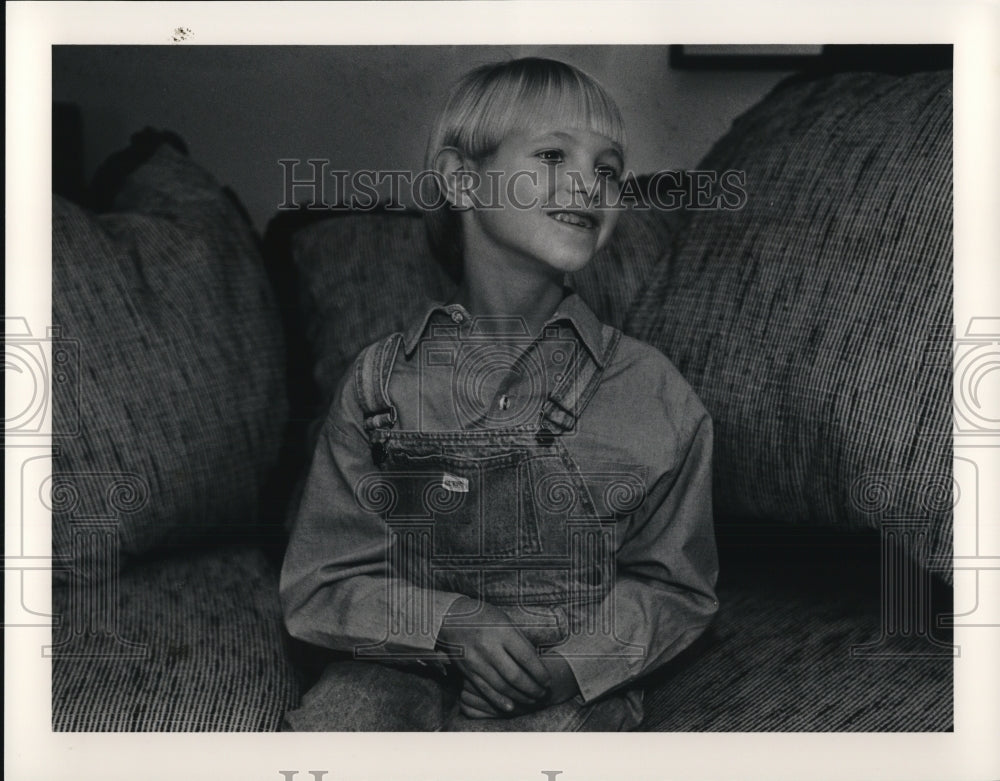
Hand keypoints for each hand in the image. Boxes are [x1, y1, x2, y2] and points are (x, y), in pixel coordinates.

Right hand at [436, 596, 550, 713]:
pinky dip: (499, 700)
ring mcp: (477, 661)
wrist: (451, 618)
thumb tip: (537, 663)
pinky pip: (485, 690)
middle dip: (533, 688)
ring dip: (520, 696)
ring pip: (502, 686)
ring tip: (532, 700)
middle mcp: (489, 647)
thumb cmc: (484, 617)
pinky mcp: (467, 671)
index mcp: (502, 631)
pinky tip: (511, 706)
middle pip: (515, 676)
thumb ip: (520, 641)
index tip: (548, 681)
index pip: (526, 657)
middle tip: (543, 694)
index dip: (540, 673)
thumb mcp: (505, 621)